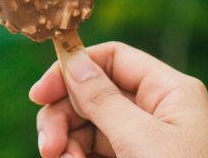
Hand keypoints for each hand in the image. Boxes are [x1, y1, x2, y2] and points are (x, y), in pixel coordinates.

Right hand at [29, 42, 207, 157]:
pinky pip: (93, 151)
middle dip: (64, 116)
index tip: (39, 93)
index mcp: (168, 91)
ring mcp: (143, 140)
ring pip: (88, 126)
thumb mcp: (139, 138)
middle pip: (92, 94)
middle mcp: (154, 111)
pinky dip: (76, 157)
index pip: (112, 58)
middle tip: (47, 145)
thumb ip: (102, 98)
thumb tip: (73, 59)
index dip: (73, 68)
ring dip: (66, 142)